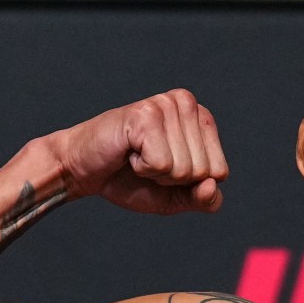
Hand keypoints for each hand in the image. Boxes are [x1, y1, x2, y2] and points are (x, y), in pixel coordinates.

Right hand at [47, 89, 227, 213]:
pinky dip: (142, 167)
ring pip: (183, 168)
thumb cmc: (129, 179)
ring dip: (156, 172)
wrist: (84, 170)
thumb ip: (202, 199)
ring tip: (137, 155)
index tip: (164, 168)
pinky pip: (161, 164)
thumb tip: (212, 185)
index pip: (220, 172)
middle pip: (203, 170)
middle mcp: (186, 103)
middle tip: (147, 161)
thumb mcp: (174, 196)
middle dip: (172, 178)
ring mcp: (165, 105)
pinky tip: (129, 152)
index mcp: (201, 118)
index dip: (189, 183)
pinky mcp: (144, 114)